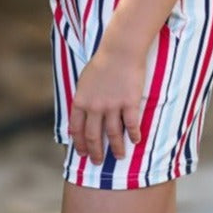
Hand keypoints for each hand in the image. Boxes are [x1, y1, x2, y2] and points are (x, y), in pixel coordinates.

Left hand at [69, 47, 144, 164]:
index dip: (79, 144)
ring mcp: (112, 105)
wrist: (120, 51)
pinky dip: (133, 134)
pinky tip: (136, 141)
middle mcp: (95, 106)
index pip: (76, 129)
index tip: (82, 153)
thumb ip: (83, 99)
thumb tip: (82, 115)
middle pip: (93, 136)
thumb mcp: (84, 81)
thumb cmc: (102, 63)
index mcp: (81, 101)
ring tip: (119, 156)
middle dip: (95, 152)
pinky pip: (131, 124)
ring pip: (113, 134)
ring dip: (116, 148)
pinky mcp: (129, 102)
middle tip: (98, 162)